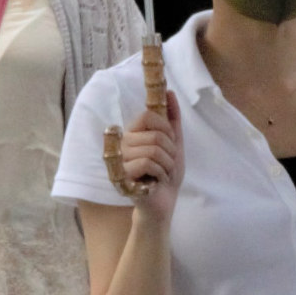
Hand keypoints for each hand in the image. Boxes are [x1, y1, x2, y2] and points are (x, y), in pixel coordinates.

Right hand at [109, 90, 184, 223]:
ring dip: (167, 165)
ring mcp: (120, 160)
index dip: (165, 128)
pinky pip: (147, 163)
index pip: (147, 115)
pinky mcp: (122, 176)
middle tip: (167, 164)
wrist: (164, 203)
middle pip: (154, 134)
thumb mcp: (175, 143)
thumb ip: (172, 118)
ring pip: (153, 149)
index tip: (170, 142)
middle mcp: (123, 144)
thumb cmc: (167, 173)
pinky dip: (161, 173)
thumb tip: (170, 92)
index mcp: (133, 133)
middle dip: (170, 152)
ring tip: (163, 174)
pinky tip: (157, 181)